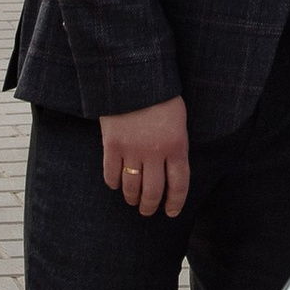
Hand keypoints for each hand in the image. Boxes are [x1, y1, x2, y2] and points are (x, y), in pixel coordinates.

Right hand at [102, 96, 189, 217]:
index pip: (179, 185)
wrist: (134, 76)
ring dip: (132, 198)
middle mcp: (155, 152)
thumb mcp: (178, 121)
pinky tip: (115, 184)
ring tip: (132, 201)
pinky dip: (113, 183)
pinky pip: (111, 174)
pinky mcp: (111, 145)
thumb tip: (171, 171)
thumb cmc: (161, 97)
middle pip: (153, 192)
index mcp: (177, 145)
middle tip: (147, 211)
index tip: (171, 212)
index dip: (175, 203)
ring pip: (132, 187)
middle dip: (150, 206)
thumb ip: (176, 146)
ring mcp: (132, 150)